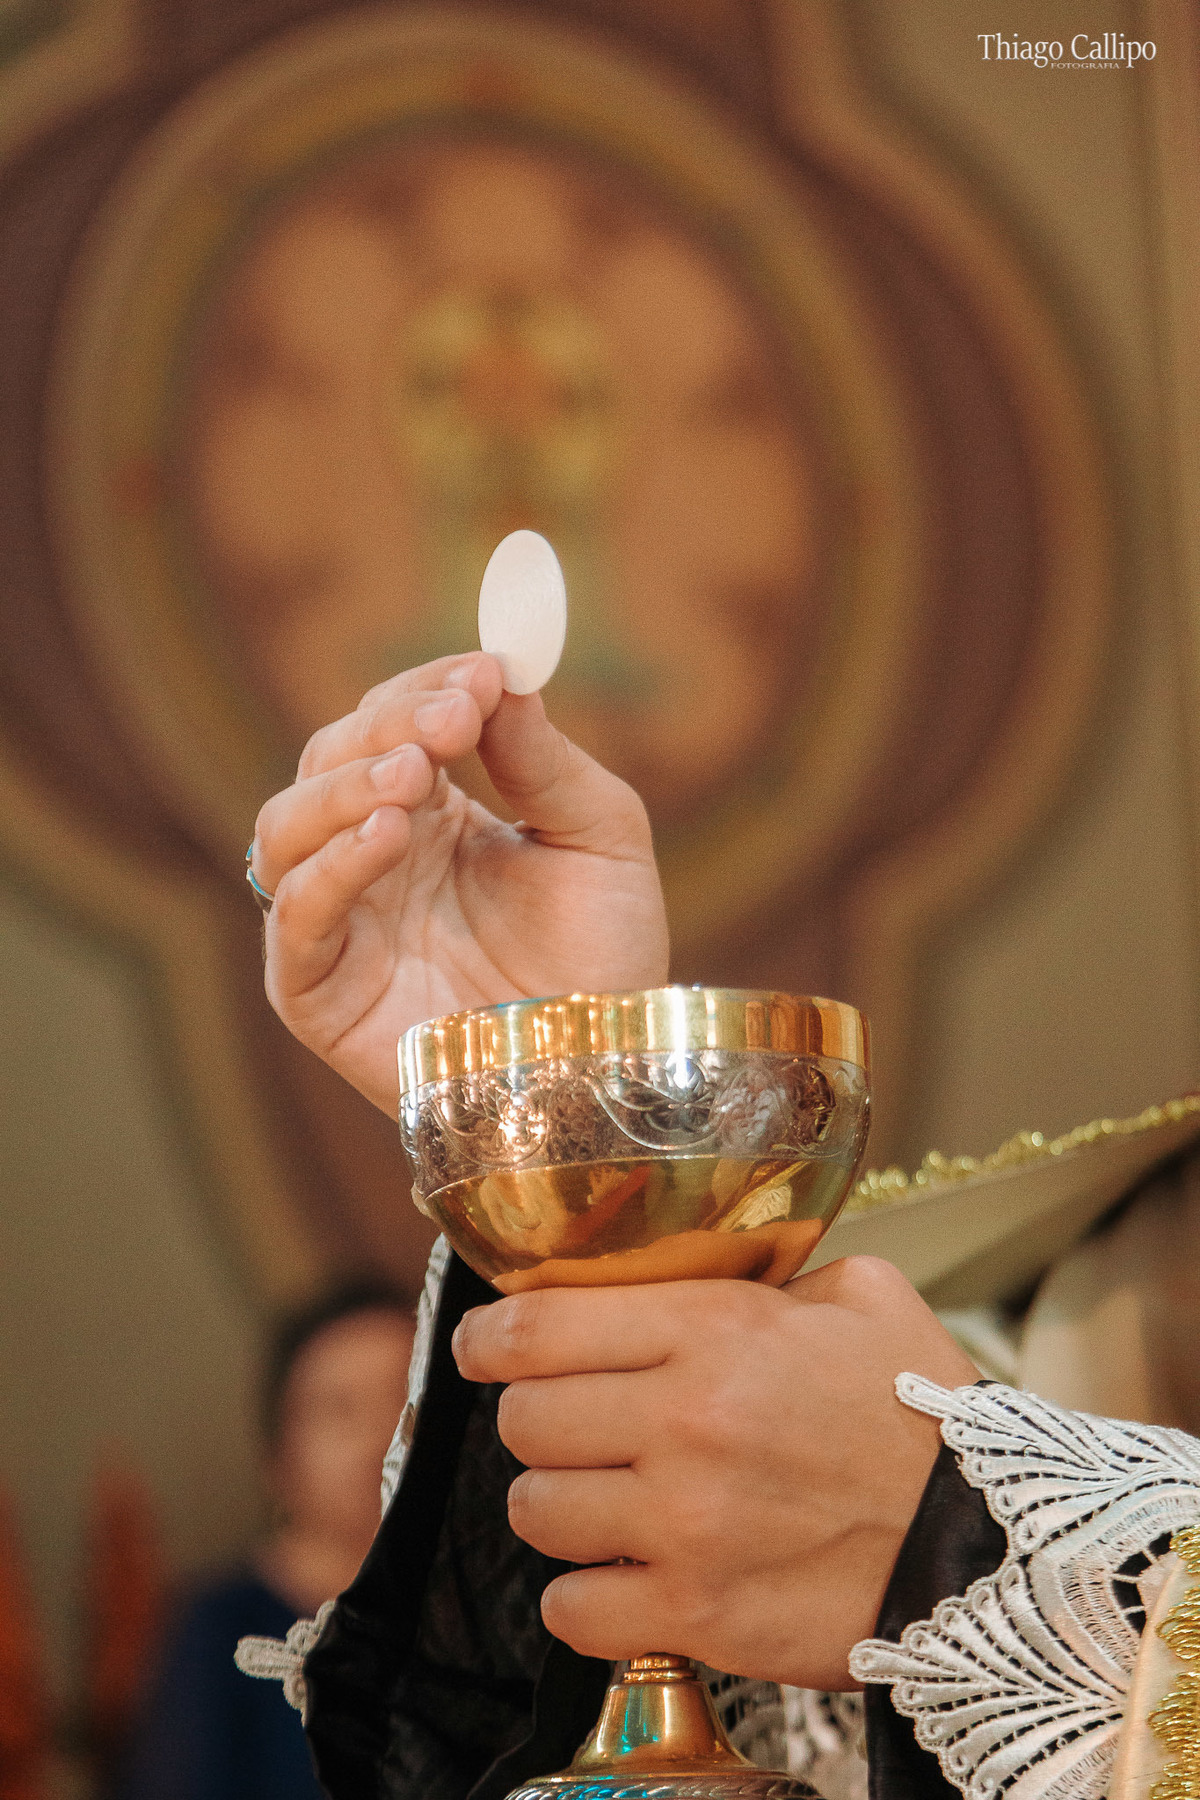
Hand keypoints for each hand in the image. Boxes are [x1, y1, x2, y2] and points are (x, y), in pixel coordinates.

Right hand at [251, 653, 668, 1112]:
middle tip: (452, 717)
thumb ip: (546, 759)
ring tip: (413, 773)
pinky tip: (388, 834)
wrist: (606, 1064)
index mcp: (434, 813)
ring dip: (344, 786)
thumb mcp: (600, 838)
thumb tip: (503, 672)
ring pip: (287, 825)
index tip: (481, 674)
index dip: (428, 689)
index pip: (395, 721)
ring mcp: (340, 919)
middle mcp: (374, 857)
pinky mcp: (317, 989)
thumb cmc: (606, 955)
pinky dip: (330, 866)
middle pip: (331, 758)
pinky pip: (294, 914)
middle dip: (387, 726)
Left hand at [452, 1257, 977, 1689]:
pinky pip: (571, 1609)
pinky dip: (586, 1596)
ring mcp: (682, 1523)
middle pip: (522, 1419)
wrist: (991, 1545)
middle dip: (535, 1420)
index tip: (483, 1348)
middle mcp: (684, 1420)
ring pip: (534, 1510)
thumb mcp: (862, 1296)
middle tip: (570, 1427)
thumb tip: (703, 1268)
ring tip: (606, 1503)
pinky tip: (627, 1574)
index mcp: (715, 1329)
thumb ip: (770, 1271)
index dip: (488, 1339)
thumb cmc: (928, 1416)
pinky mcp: (694, 1613)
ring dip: (560, 1505)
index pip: (536, 1328)